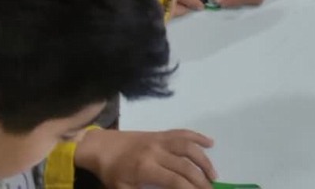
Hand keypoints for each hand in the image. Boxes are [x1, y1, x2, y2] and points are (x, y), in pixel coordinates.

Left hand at [75, 128, 215, 188]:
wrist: (101, 146)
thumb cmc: (111, 173)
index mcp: (146, 169)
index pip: (176, 181)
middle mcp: (156, 152)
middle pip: (186, 166)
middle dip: (201, 181)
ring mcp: (159, 140)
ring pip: (188, 147)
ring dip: (204, 160)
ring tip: (213, 175)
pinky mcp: (160, 133)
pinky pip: (182, 132)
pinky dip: (197, 136)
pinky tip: (210, 143)